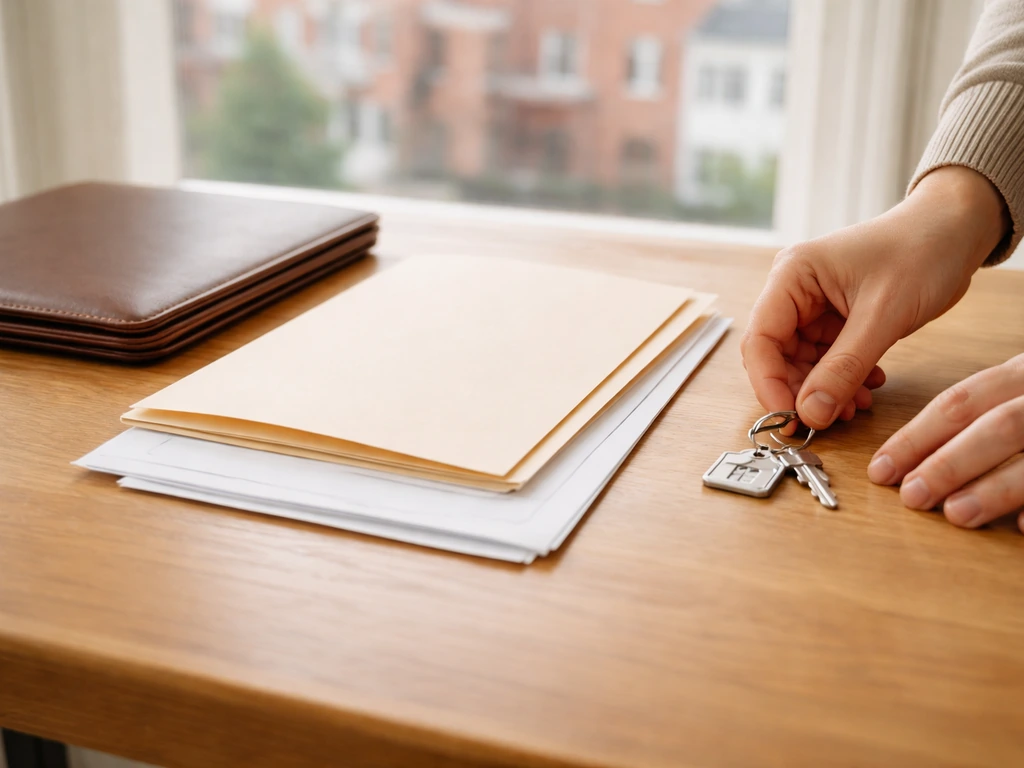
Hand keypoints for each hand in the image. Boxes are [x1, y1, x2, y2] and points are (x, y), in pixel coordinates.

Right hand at [742, 167, 1008, 429]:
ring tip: (857, 404)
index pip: (761, 339)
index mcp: (792, 275)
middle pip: (776, 355)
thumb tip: (810, 413)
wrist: (955, 230)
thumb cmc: (921, 249)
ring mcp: (813, 306)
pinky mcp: (834, 319)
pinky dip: (843, 380)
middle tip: (827, 419)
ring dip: (824, 390)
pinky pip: (826, 360)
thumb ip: (844, 368)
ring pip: (801, 363)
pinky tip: (868, 387)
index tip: (789, 417)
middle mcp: (794, 291)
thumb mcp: (883, 315)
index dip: (769, 383)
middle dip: (801, 391)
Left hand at [869, 356, 1023, 533]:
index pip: (962, 401)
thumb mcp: (1019, 395)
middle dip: (951, 461)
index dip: (917, 436)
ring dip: (997, 487)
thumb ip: (982, 422)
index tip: (880, 469)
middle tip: (912, 496)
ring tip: (957, 515)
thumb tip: (916, 467)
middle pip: (1002, 424)